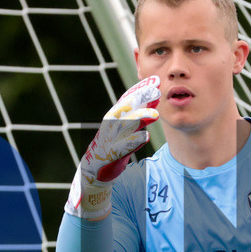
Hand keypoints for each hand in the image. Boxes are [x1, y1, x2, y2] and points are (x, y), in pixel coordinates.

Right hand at [64, 76, 160, 219]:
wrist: (95, 170)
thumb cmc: (114, 146)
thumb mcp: (128, 128)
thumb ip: (140, 114)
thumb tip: (155, 97)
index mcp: (114, 116)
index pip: (128, 97)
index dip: (141, 88)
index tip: (155, 80)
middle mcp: (111, 124)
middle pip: (127, 106)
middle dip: (140, 97)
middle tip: (156, 90)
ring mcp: (110, 138)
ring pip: (126, 124)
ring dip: (140, 118)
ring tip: (155, 115)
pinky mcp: (111, 153)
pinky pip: (124, 146)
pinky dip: (134, 141)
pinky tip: (145, 136)